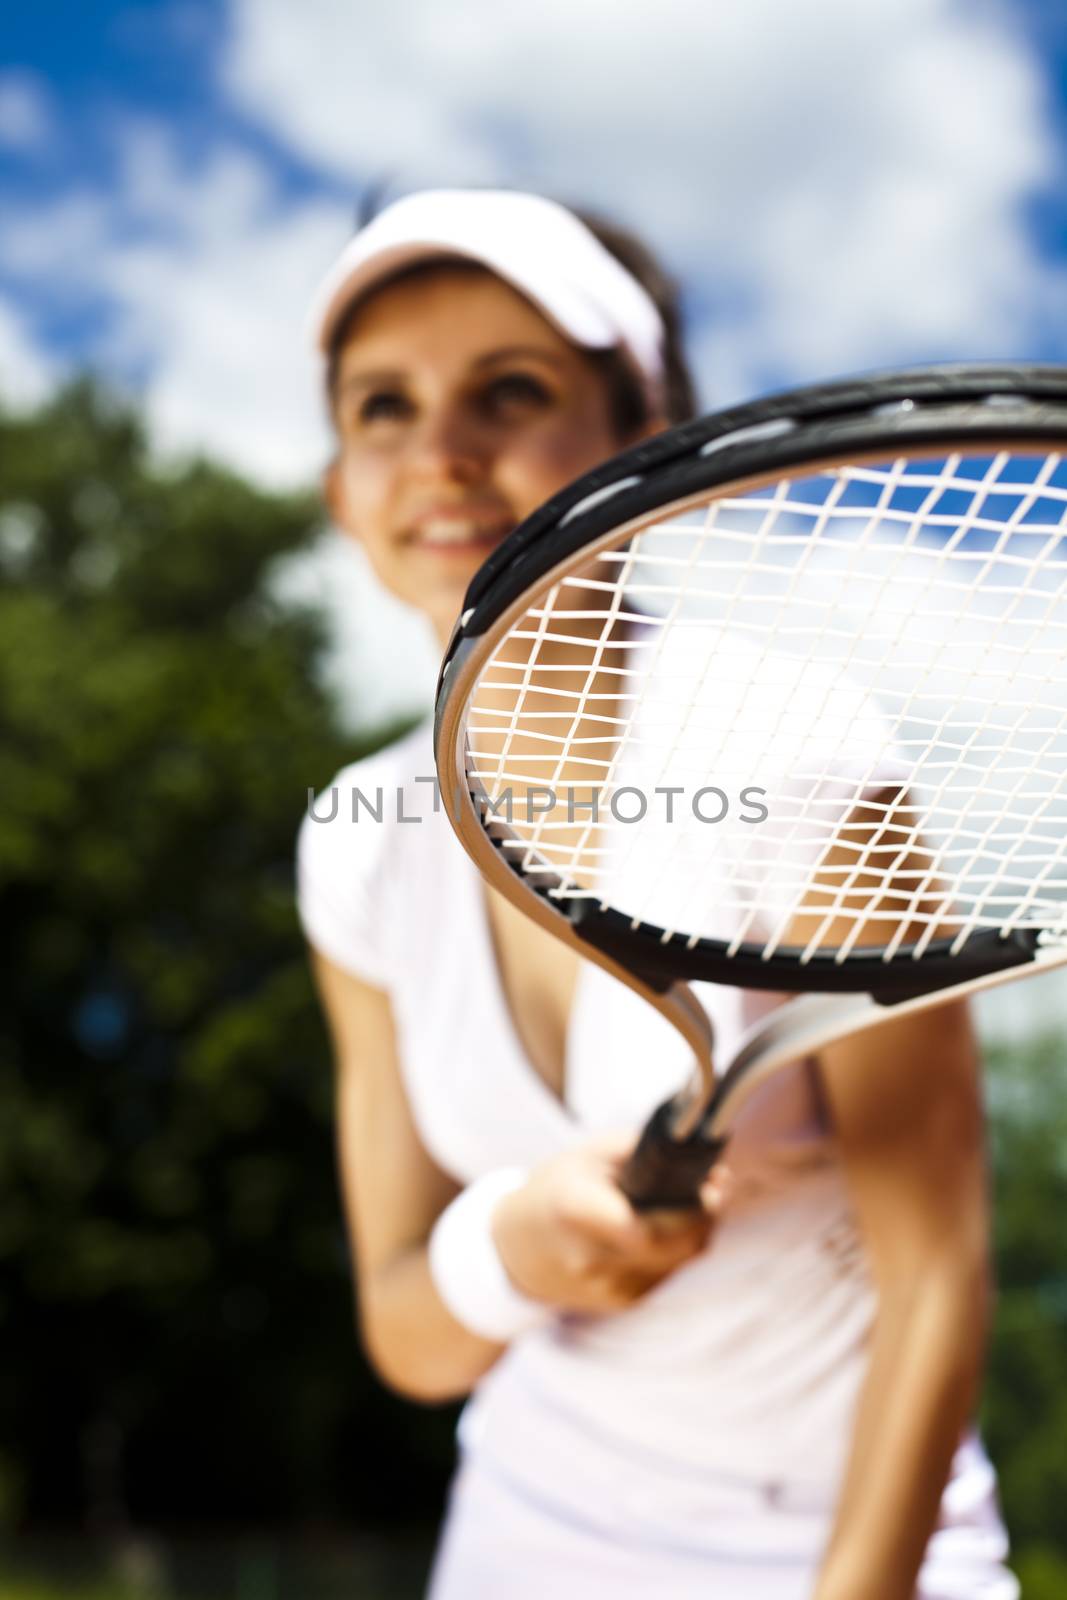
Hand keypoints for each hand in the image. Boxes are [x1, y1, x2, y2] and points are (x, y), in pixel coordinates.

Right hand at [491, 1130, 730, 1314]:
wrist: (515, 1251)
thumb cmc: (555, 1191)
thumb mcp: (589, 1155)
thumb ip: (642, 1151)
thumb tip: (700, 1154)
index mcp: (576, 1211)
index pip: (651, 1226)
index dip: (694, 1208)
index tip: (715, 1181)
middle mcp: (592, 1257)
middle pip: (678, 1246)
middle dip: (707, 1215)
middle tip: (716, 1186)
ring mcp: (608, 1288)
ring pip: (680, 1261)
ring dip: (695, 1231)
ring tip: (688, 1201)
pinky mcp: (622, 1302)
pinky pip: (667, 1273)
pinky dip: (675, 1249)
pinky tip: (664, 1226)